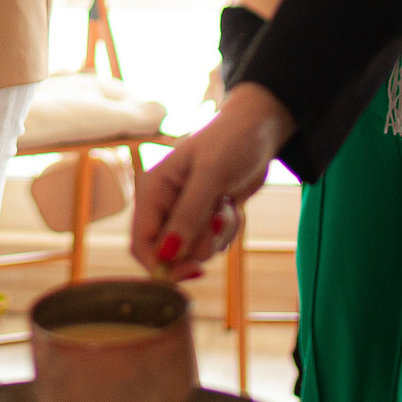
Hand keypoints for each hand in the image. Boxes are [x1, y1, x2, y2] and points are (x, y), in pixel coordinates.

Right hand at [133, 83, 295, 278]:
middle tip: (219, 222)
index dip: (162, 264)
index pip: (142, 243)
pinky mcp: (205, 219)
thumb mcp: (211, 175)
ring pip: (194, 252)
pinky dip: (227, 232)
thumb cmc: (231, 141)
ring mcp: (185, 214)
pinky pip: (212, 245)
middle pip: (169, 254)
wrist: (259, 131)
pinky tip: (231, 206)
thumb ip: (188, 215)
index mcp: (153, 191)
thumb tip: (168, 254)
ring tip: (227, 204)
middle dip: (198, 246)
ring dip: (217, 236)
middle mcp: (164, 206)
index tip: (193, 270)